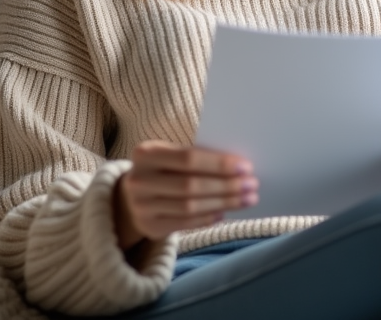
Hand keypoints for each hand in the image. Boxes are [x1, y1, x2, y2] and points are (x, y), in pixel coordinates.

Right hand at [114, 140, 258, 249]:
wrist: (128, 197)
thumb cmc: (162, 170)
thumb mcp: (168, 156)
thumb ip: (195, 158)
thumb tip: (238, 167)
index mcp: (145, 153)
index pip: (189, 158)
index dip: (219, 163)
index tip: (246, 166)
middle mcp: (140, 180)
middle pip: (191, 185)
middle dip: (226, 185)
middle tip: (252, 185)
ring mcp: (142, 206)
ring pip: (190, 206)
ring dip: (224, 203)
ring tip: (247, 199)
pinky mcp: (149, 226)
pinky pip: (185, 223)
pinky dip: (208, 218)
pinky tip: (225, 213)